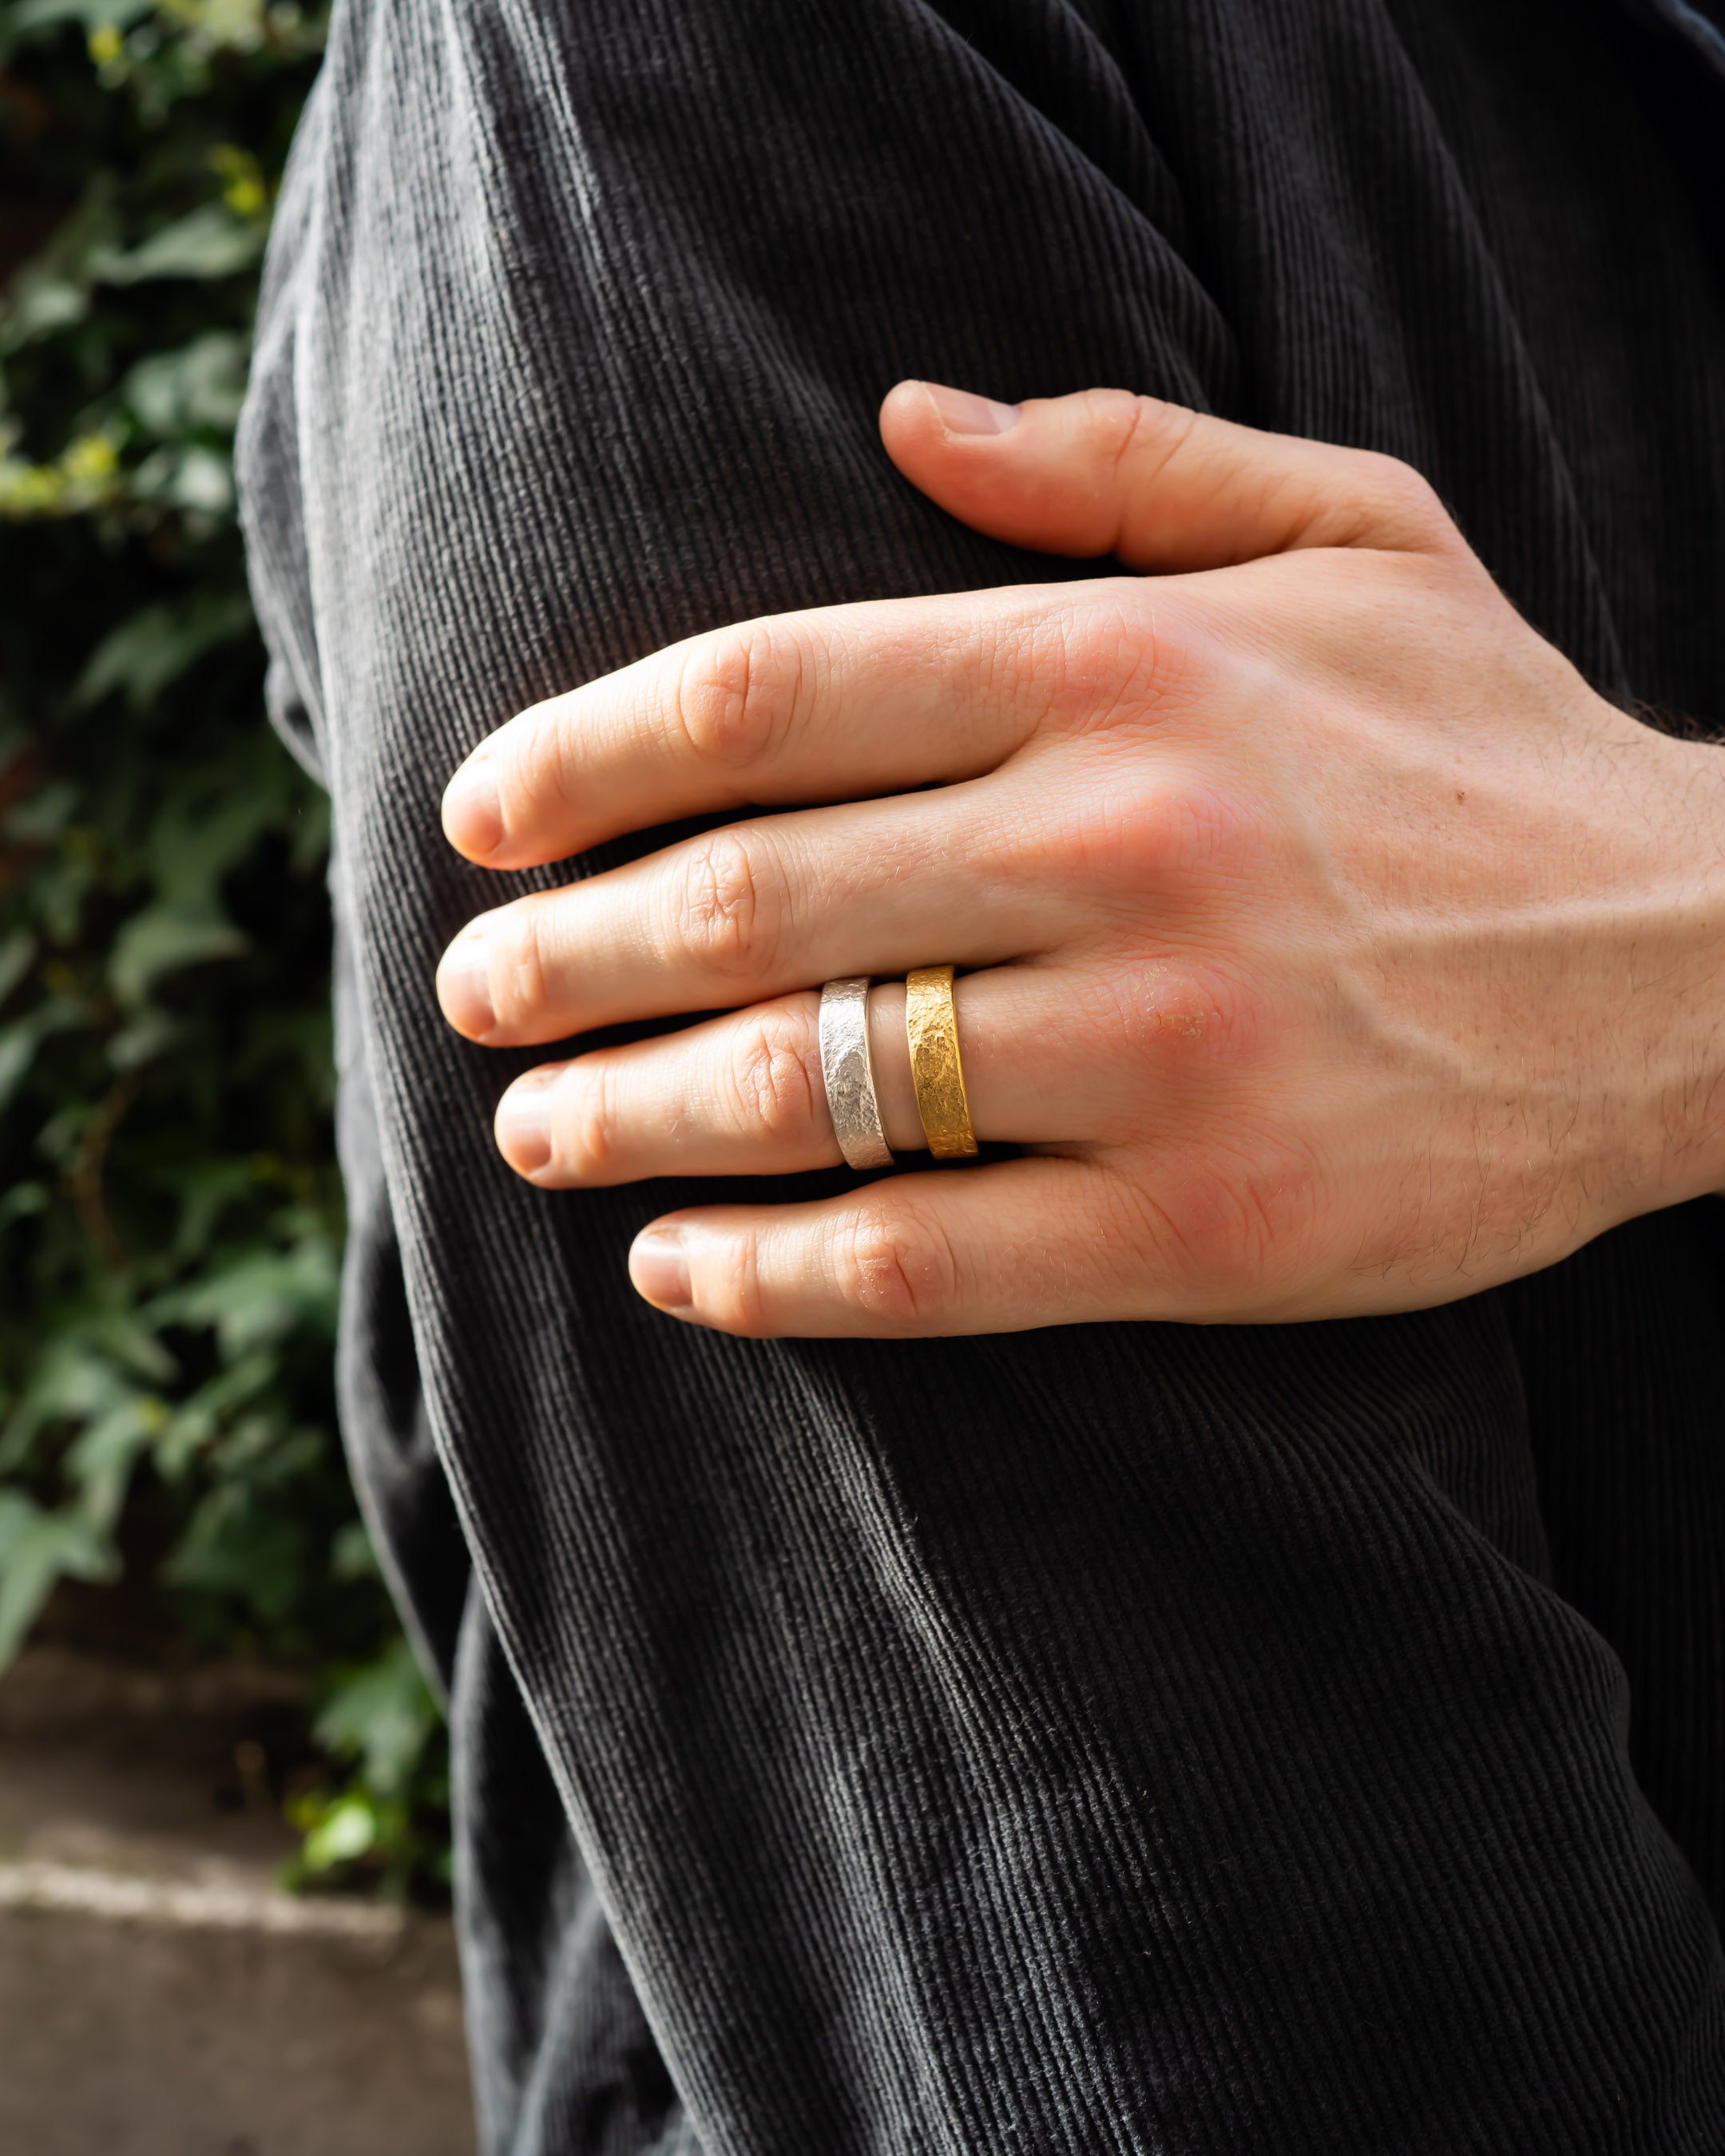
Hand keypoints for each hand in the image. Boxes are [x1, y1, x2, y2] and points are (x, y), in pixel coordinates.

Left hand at [435, 384, 1724, 1335]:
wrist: (1703, 966)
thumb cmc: (1492, 750)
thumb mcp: (1351, 531)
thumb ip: (1118, 466)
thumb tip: (898, 423)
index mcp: (1120, 671)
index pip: (761, 699)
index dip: (580, 758)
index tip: (482, 816)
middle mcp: (1117, 849)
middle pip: (744, 905)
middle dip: (562, 957)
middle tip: (475, 993)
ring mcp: (1157, 1051)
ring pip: (807, 1092)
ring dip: (627, 1120)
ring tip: (538, 1130)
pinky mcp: (1203, 1227)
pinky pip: (923, 1260)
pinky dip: (770, 1276)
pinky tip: (680, 1270)